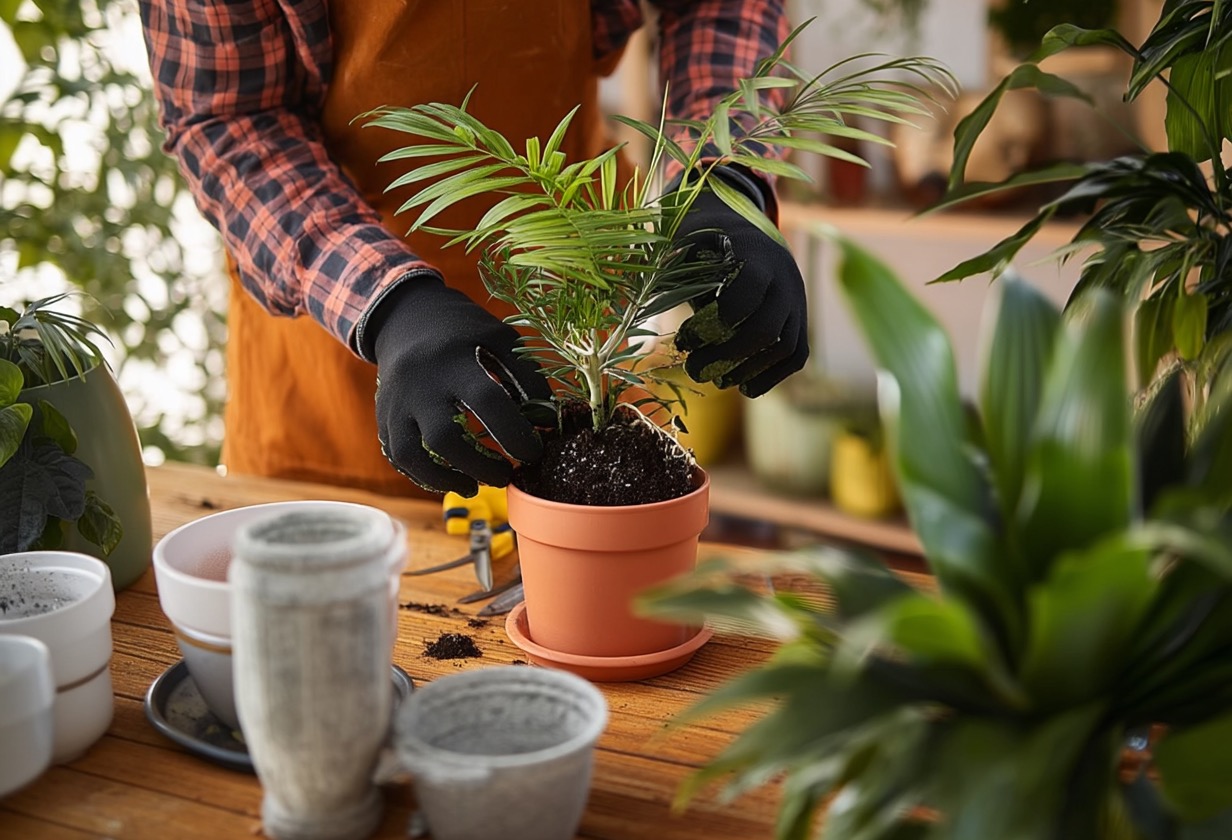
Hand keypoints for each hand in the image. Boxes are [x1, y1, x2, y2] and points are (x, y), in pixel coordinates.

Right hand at [368, 277, 550, 494]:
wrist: (406, 317)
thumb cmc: (463, 332)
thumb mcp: (500, 338)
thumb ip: (527, 376)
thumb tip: (547, 422)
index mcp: (455, 359)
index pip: (487, 402)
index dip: (514, 433)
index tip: (534, 452)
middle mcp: (420, 383)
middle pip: (445, 437)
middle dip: (480, 465)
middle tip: (506, 475)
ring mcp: (396, 402)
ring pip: (412, 454)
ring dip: (446, 479)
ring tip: (475, 485)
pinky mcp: (384, 417)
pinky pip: (398, 457)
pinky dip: (423, 476)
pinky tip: (450, 479)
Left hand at [673, 172, 808, 396]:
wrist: (743, 231)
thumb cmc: (702, 241)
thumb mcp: (682, 245)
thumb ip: (668, 271)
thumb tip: (635, 308)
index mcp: (754, 250)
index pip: (748, 290)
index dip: (718, 321)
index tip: (684, 338)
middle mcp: (784, 276)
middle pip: (767, 328)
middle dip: (727, 355)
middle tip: (692, 369)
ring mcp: (797, 299)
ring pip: (785, 346)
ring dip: (748, 370)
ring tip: (716, 381)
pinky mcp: (799, 320)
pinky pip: (796, 354)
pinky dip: (772, 375)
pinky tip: (745, 387)